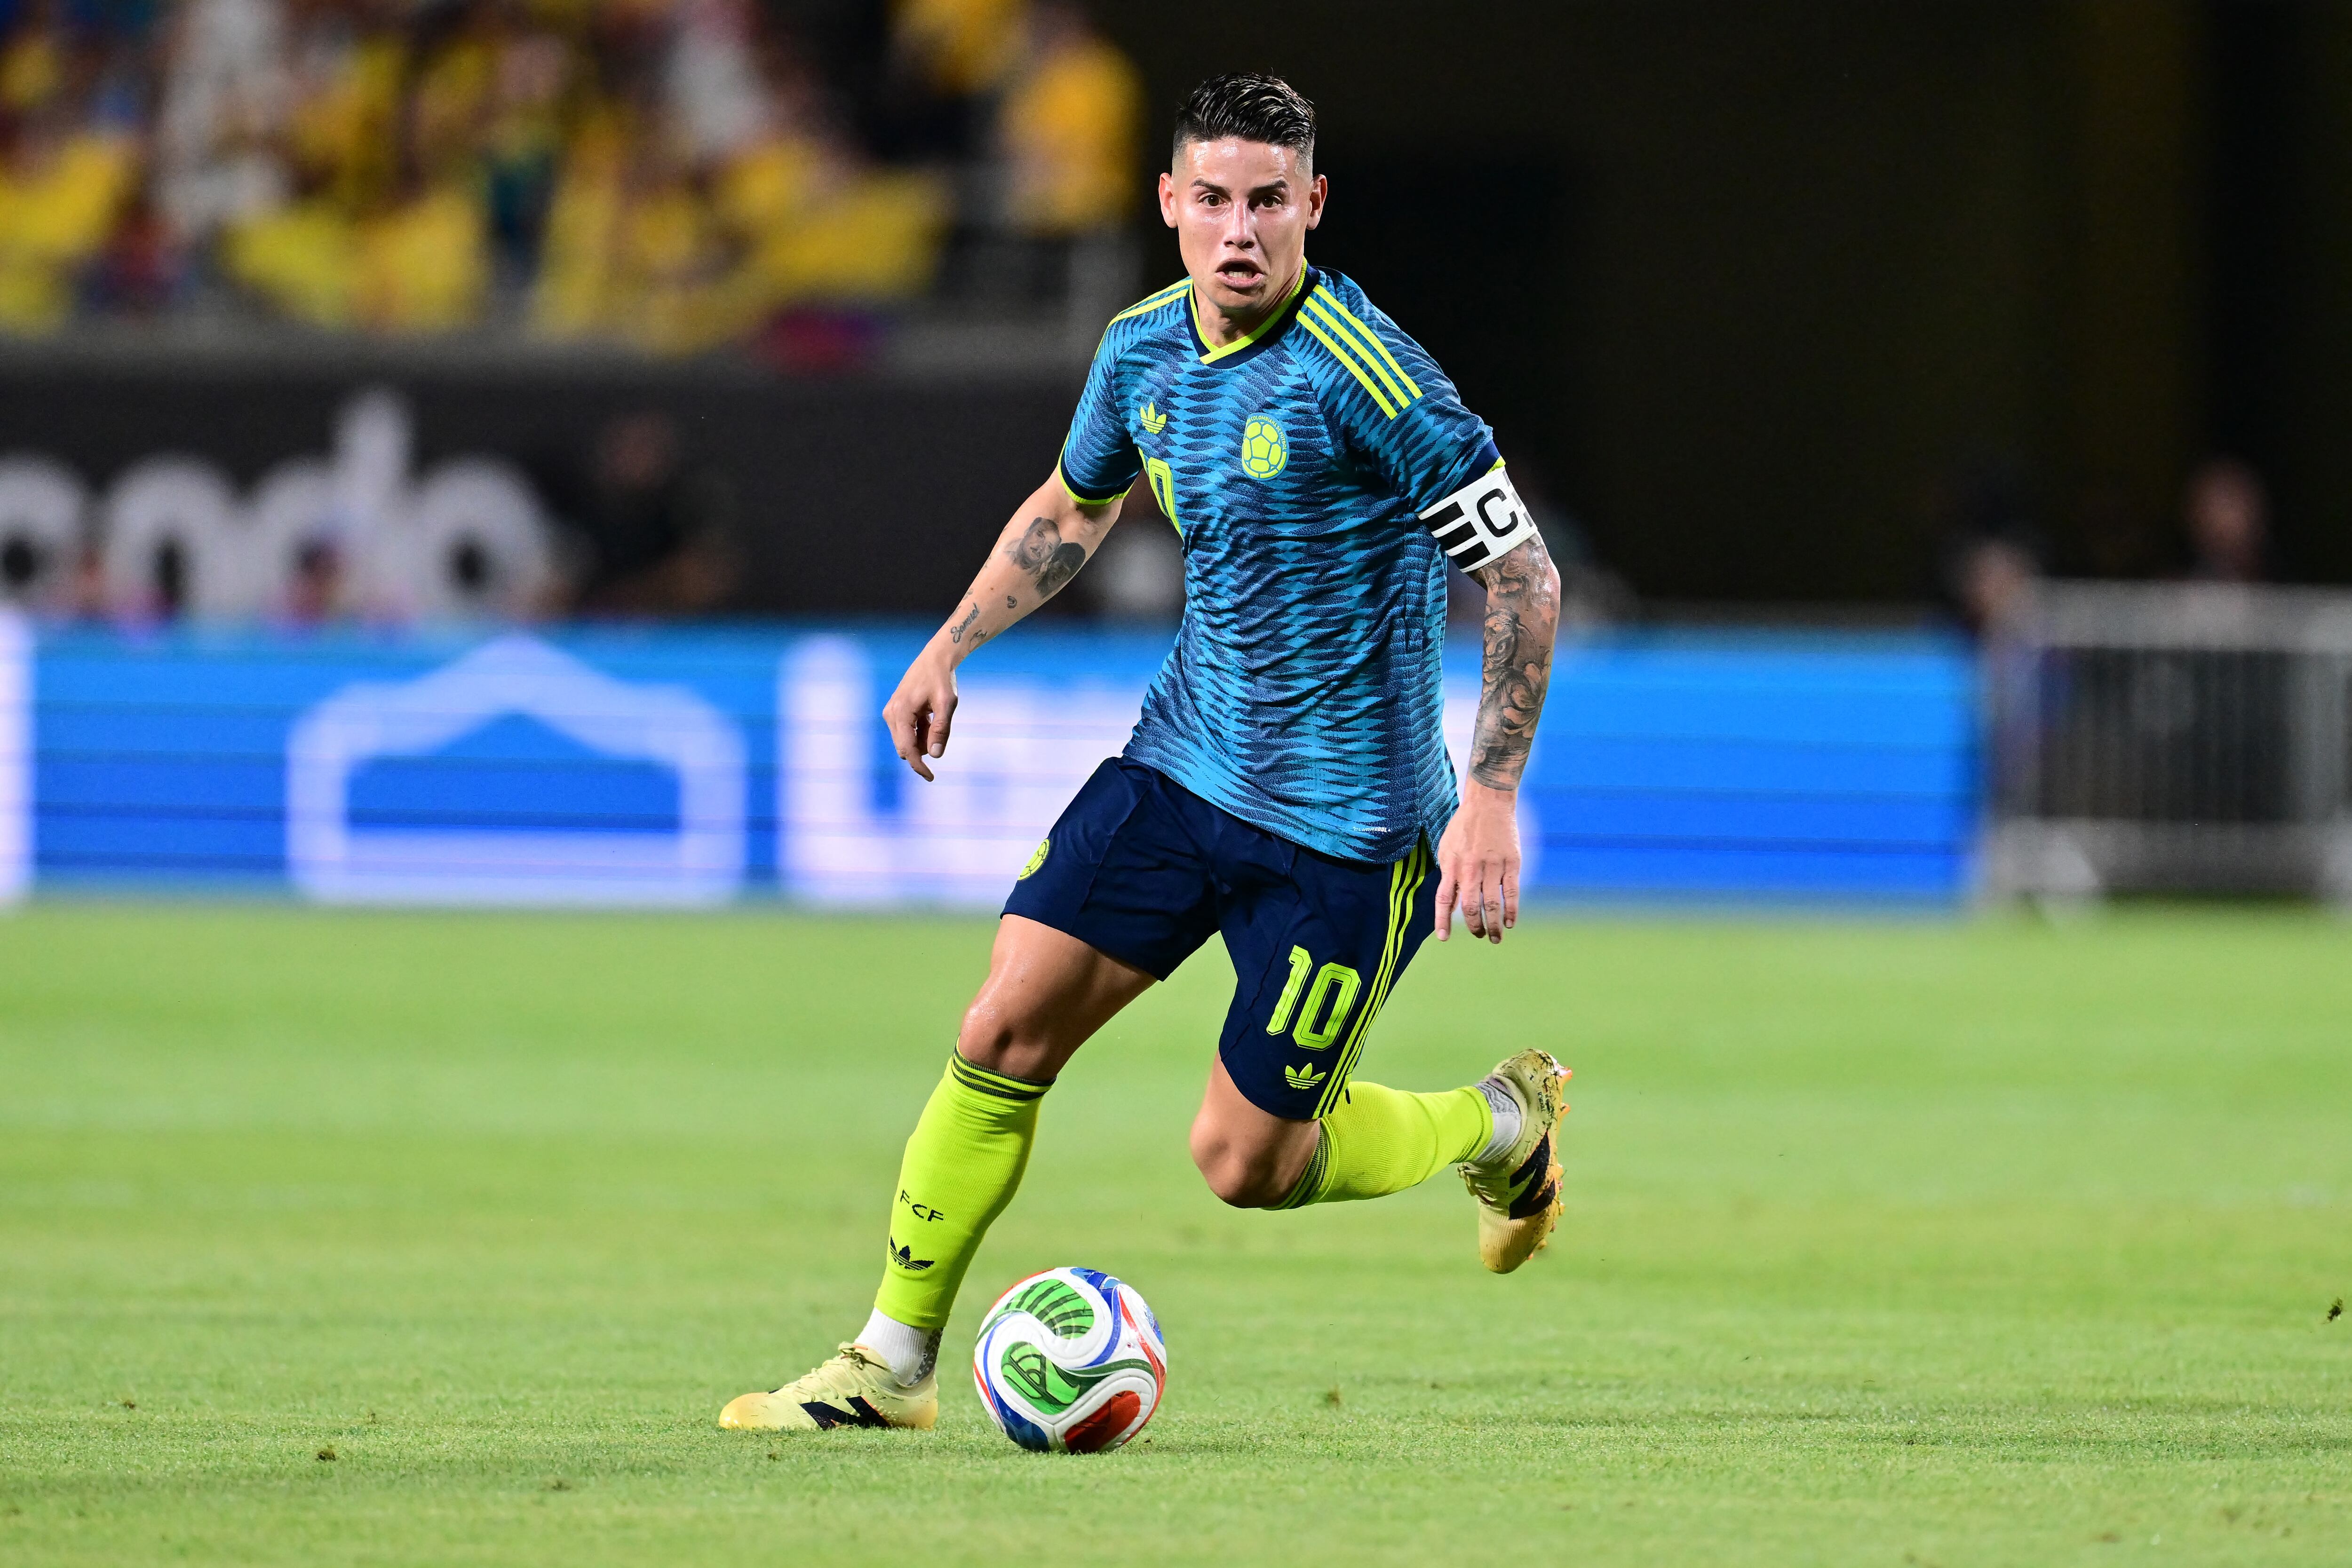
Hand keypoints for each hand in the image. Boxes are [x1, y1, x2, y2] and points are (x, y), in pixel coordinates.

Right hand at [883, 647, 957, 780]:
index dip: (918, 766)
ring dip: (923, 739)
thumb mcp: (947, 704)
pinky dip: (920, 731)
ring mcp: (891, 712)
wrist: (935, 659)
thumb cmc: (942, 680)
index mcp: (901, 712)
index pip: (907, 748)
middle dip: (923, 749)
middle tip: (942, 736)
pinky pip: (907, 731)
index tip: (931, 777)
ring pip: (906, 740)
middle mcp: (891, 714)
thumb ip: (941, 730)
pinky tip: (930, 716)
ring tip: (936, 717)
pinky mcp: (895, 711)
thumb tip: (934, 756)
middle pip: (905, 747)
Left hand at [1434, 780, 1519, 943]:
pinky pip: (1512, 892)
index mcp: (1452, 865)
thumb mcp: (1447, 849)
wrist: (1488, 803)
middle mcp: (1471, 868)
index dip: (1442, 920)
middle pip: (1471, 906)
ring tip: (1495, 937)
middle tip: (1479, 935)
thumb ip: (1448, 876)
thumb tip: (1451, 905)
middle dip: (1474, 926)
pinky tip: (1510, 922)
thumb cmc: (1464, 827)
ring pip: (1492, 903)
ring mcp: (1493, 866)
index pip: (1444, 899)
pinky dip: (1511, 910)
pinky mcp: (1512, 863)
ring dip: (1494, 925)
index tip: (1443, 938)